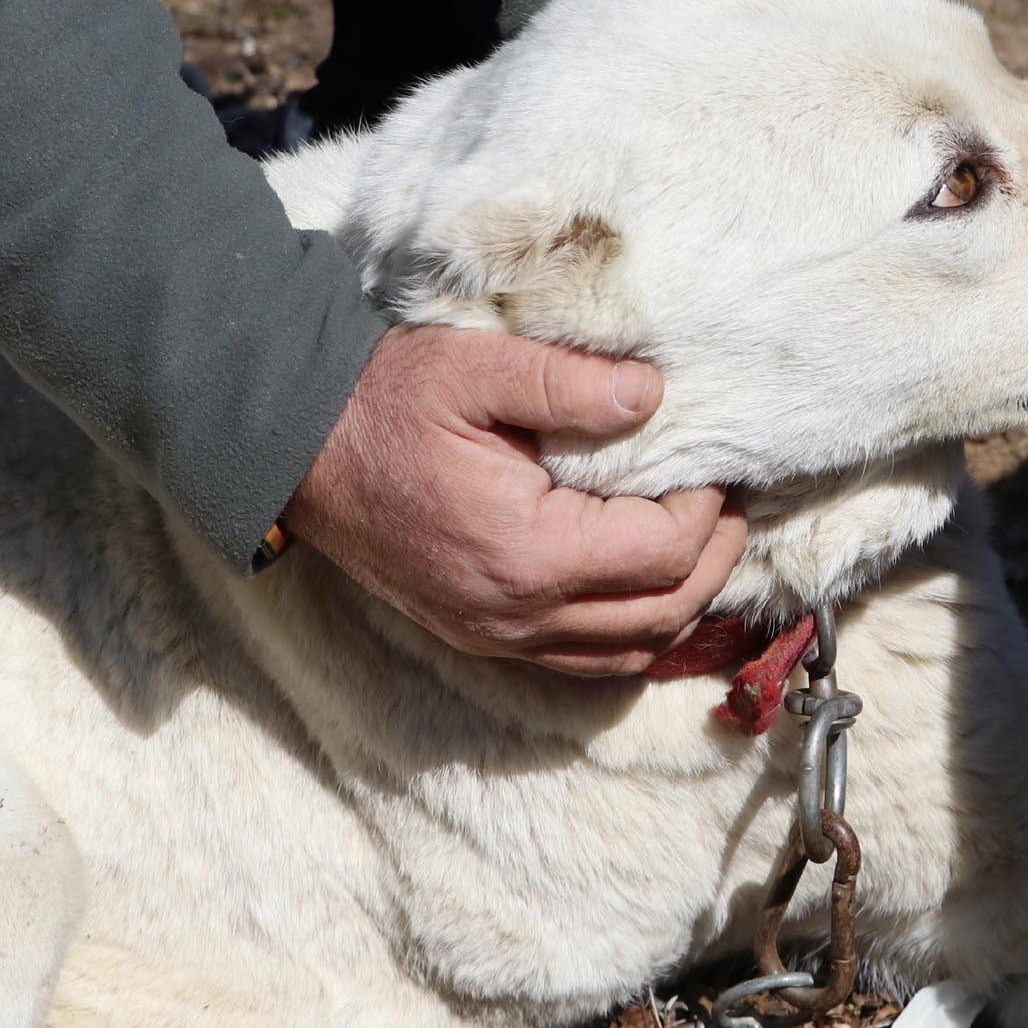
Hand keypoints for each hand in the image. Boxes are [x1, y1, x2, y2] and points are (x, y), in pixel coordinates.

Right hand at [282, 324, 749, 675]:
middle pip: (663, 613)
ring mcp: (497, 636)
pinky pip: (586, 659)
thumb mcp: (475, 368)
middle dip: (713, 557)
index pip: (662, 553)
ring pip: (631, 649)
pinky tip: (645, 578)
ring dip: (681, 599)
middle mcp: (516, 615)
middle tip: (730, 499)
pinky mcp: (482, 635)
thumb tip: (654, 394)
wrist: (296, 450)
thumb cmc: (384, 402)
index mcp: (526, 553)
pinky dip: (634, 626)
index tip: (710, 461)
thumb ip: (571, 383)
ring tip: (701, 536)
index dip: (707, 509)